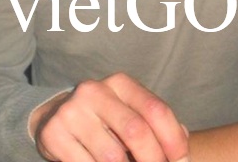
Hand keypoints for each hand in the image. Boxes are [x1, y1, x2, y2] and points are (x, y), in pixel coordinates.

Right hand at [31, 72, 188, 161]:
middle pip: (136, 132)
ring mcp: (73, 111)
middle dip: (154, 160)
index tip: (182, 160)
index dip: (174, 140)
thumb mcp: (129, 110)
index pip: (156, 109)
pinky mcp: (55, 133)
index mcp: (121, 83)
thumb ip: (154, 122)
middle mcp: (96, 90)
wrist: (54, 115)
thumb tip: (184, 141)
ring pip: (112, 156)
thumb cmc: (104, 118)